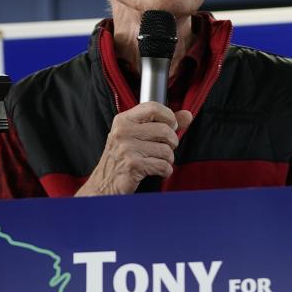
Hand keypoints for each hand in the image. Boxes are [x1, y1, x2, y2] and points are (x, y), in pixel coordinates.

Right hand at [75, 102, 192, 195]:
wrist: (104, 184)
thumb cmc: (122, 158)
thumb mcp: (137, 135)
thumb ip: (163, 123)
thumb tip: (187, 115)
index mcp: (123, 120)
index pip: (153, 107)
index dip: (169, 117)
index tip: (171, 127)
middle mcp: (123, 132)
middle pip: (165, 130)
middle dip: (172, 142)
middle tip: (165, 148)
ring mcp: (127, 148)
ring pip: (166, 150)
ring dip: (168, 159)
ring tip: (159, 161)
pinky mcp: (133, 165)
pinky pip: (163, 165)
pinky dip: (165, 171)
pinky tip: (158, 171)